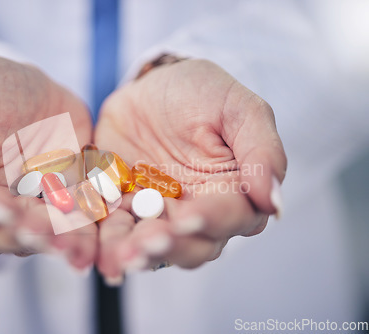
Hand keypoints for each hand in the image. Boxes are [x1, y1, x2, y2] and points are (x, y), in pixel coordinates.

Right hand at [0, 56, 96, 269]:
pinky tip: (96, 237)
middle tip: (42, 229)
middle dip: (24, 233)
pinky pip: (78, 223)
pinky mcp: (67, 206)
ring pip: (43, 237)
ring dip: (59, 242)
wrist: (35, 90)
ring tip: (75, 247)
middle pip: (3, 234)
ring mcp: (32, 213)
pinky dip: (88, 231)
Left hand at [94, 59, 286, 278]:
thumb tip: (275, 202)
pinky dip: (105, 239)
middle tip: (148, 242)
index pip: (231, 217)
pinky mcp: (124, 208)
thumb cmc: (202, 94)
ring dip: (136, 252)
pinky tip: (96, 248)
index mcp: (233, 192)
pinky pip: (115, 228)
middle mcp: (198, 211)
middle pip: (192, 244)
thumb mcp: (238, 108)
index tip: (190, 216)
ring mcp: (159, 214)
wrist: (151, 88)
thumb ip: (261, 150)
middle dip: (170, 246)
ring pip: (152, 245)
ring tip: (120, 255)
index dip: (212, 220)